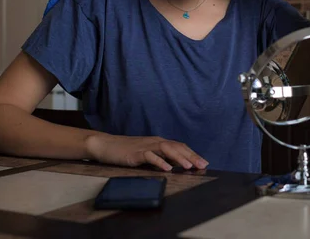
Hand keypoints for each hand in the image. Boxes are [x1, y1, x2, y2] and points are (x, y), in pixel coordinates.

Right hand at [85, 134, 208, 170]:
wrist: (105, 145)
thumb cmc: (126, 151)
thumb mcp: (146, 153)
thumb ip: (160, 156)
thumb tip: (175, 165)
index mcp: (158, 142)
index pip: (179, 146)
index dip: (192, 153)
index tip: (204, 162)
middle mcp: (154, 141)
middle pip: (176, 147)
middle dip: (191, 156)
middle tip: (202, 165)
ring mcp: (145, 146)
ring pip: (166, 149)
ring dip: (179, 158)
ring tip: (189, 167)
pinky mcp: (135, 153)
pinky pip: (149, 156)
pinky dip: (159, 161)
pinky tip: (167, 168)